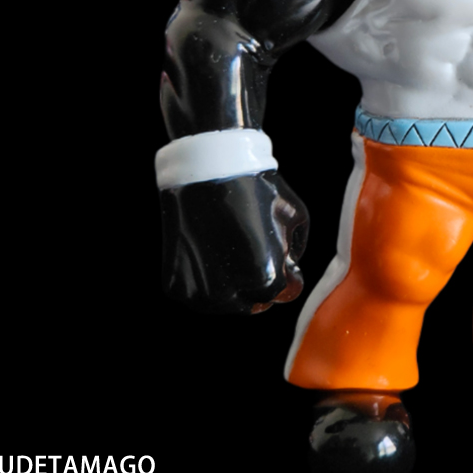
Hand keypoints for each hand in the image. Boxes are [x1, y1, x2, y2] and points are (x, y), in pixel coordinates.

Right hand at [159, 170, 308, 313]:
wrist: (205, 170)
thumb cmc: (256, 188)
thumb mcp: (295, 215)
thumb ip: (296, 249)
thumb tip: (288, 268)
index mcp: (265, 279)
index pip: (286, 293)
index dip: (286, 271)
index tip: (277, 252)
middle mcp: (230, 295)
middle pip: (255, 301)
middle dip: (259, 280)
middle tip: (251, 247)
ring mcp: (199, 294)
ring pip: (225, 302)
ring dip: (231, 283)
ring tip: (228, 244)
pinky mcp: (175, 286)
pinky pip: (197, 292)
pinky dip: (203, 276)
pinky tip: (207, 247)